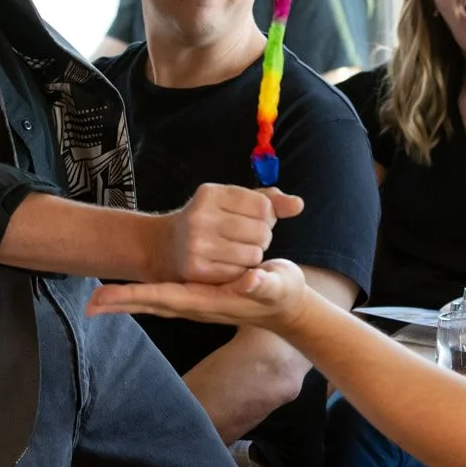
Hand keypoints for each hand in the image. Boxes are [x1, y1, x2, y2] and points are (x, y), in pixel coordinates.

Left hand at [88, 257, 310, 332]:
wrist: (288, 306)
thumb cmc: (283, 294)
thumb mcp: (278, 285)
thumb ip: (264, 284)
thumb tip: (250, 281)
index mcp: (210, 301)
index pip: (166, 298)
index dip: (137, 296)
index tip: (109, 299)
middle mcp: (198, 305)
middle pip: (153, 303)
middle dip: (121, 303)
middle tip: (89, 304)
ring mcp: (197, 303)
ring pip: (156, 302)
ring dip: (127, 300)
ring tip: (97, 301)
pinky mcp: (199, 297)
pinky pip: (164, 297)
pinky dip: (143, 295)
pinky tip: (127, 293)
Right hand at [158, 184, 303, 283]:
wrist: (166, 247)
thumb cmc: (210, 221)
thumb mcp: (234, 202)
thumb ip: (270, 201)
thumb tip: (298, 205)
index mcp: (211, 193)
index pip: (264, 206)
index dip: (268, 216)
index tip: (255, 220)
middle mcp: (201, 215)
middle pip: (262, 231)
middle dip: (262, 237)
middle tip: (245, 238)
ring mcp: (196, 243)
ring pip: (254, 254)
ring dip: (253, 256)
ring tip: (237, 251)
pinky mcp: (196, 268)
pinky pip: (239, 273)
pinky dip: (241, 271)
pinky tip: (228, 264)